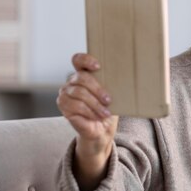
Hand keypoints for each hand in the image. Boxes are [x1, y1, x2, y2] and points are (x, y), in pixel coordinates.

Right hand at [57, 53, 118, 189]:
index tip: (98, 66)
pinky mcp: (63, 107)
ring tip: (105, 112)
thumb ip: (112, 83)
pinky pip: (75, 106)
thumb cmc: (108, 110)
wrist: (102, 131)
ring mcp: (65, 94)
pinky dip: (89, 112)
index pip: (78, 59)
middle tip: (108, 100)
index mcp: (84, 74)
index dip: (86, 60)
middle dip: (97, 89)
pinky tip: (97, 116)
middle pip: (81, 78)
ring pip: (79, 93)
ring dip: (95, 104)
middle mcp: (72, 82)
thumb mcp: (113, 95)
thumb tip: (127, 74)